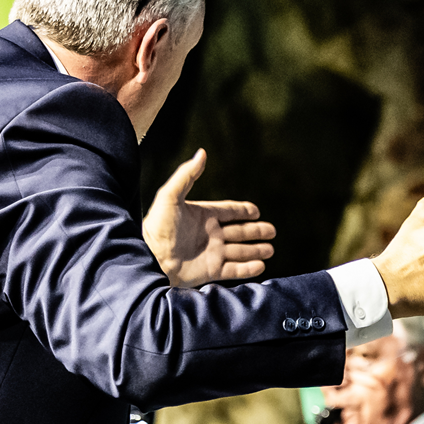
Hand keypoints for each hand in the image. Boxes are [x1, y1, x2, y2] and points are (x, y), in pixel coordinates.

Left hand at [143, 150, 276, 286]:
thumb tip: (202, 153)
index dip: (243, 210)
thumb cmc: (158, 227)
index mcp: (203, 216)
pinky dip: (248, 269)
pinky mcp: (211, 271)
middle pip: (239, 231)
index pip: (228, 211)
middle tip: (272, 231)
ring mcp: (212, 253)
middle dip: (256, 231)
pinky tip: (260, 266)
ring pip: (240, 251)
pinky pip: (234, 270)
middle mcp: (210, 234)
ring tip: (270, 250)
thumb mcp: (170, 196)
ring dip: (256, 250)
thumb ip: (187, 175)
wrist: (151, 258)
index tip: (256, 211)